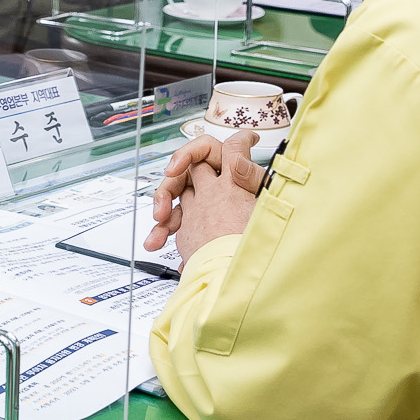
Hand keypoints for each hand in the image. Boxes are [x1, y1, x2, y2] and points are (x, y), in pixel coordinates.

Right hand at [144, 129, 265, 265]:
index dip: (189, 154)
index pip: (208, 149)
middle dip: (168, 189)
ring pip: (177, 200)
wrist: (250, 269)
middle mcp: (217, 186)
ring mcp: (206, 206)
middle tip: (161, 209)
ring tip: (159, 233)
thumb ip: (250, 177)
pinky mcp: (197, 225)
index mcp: (232, 172)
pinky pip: (175, 222)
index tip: (175, 169)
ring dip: (163, 215)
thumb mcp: (261, 201)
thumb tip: (239, 160)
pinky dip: (163, 232)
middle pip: (184, 175)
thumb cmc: (261, 236)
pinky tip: (159, 242)